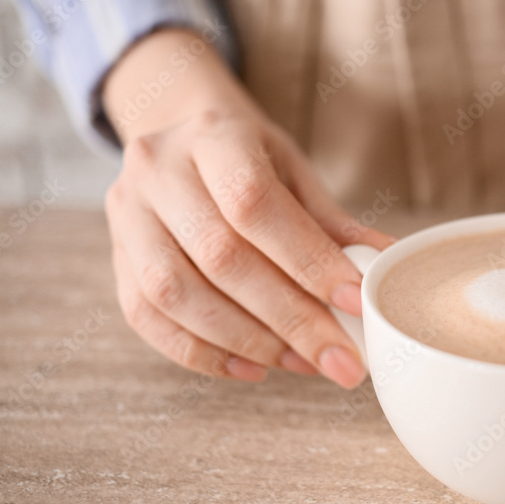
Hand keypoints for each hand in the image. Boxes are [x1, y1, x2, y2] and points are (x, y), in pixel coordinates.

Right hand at [102, 28, 393, 386]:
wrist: (180, 140)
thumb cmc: (248, 158)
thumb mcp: (294, 171)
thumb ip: (333, 223)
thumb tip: (389, 267)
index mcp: (212, 136)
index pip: (255, 204)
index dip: (308, 261)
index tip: (357, 305)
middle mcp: (157, 170)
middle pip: (220, 257)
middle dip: (290, 318)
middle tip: (341, 360)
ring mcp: (126, 214)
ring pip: (175, 293)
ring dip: (247, 339)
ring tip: (302, 363)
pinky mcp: (115, 256)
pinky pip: (147, 318)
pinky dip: (202, 353)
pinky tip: (253, 367)